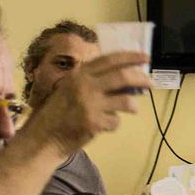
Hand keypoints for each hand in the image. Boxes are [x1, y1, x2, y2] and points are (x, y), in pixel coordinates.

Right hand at [26, 53, 146, 152]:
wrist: (43, 137)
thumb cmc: (58, 112)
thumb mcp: (71, 88)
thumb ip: (93, 81)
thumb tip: (125, 79)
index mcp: (80, 74)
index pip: (110, 59)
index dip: (130, 56)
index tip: (146, 57)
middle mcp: (85, 85)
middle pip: (122, 77)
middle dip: (141, 79)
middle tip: (151, 83)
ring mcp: (89, 104)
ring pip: (125, 100)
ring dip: (132, 105)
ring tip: (132, 108)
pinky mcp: (93, 122)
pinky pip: (115, 121)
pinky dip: (114, 123)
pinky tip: (106, 125)